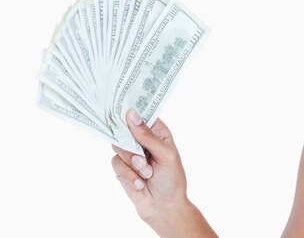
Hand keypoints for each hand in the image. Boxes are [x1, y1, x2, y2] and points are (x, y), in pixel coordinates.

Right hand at [111, 109, 188, 223]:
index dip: (132, 111)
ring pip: (118, 146)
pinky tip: (140, 183)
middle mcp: (142, 139)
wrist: (163, 207)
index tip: (124, 109)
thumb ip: (147, 136)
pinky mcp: (122, 167)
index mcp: (158, 132)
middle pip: (125, 129)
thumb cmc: (172, 180)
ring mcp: (131, 153)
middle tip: (143, 159)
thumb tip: (131, 114)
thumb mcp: (166, 155)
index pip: (142, 114)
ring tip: (147, 174)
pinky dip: (128, 174)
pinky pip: (115, 163)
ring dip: (132, 163)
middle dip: (132, 146)